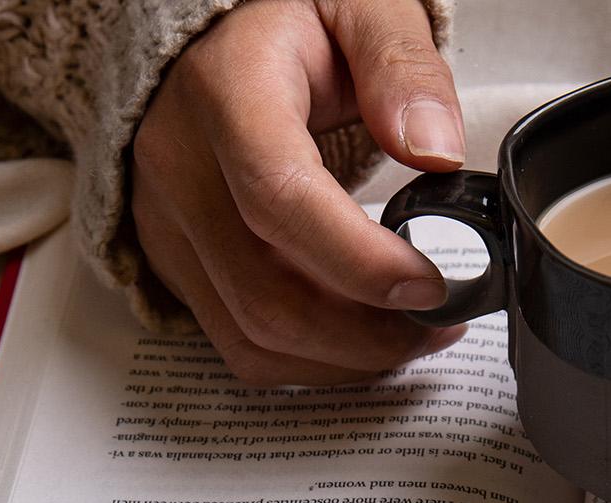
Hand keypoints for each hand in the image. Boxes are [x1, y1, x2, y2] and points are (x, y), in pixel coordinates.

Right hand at [129, 0, 465, 385]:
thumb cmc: (288, 20)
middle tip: (443, 321)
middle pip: (266, 291)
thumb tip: (435, 150)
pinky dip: (307, 359)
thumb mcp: (360, 6)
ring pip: (250, 332)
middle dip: (367, 332)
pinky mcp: (172, 258)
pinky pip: (236, 339)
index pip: (278, 197)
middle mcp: (178, 164)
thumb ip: (402, 67)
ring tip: (414, 334)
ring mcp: (167, 220)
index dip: (358, 260)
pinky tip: (362, 337)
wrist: (213, 37)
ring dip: (344, 356)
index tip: (430, 283)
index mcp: (225, 91)